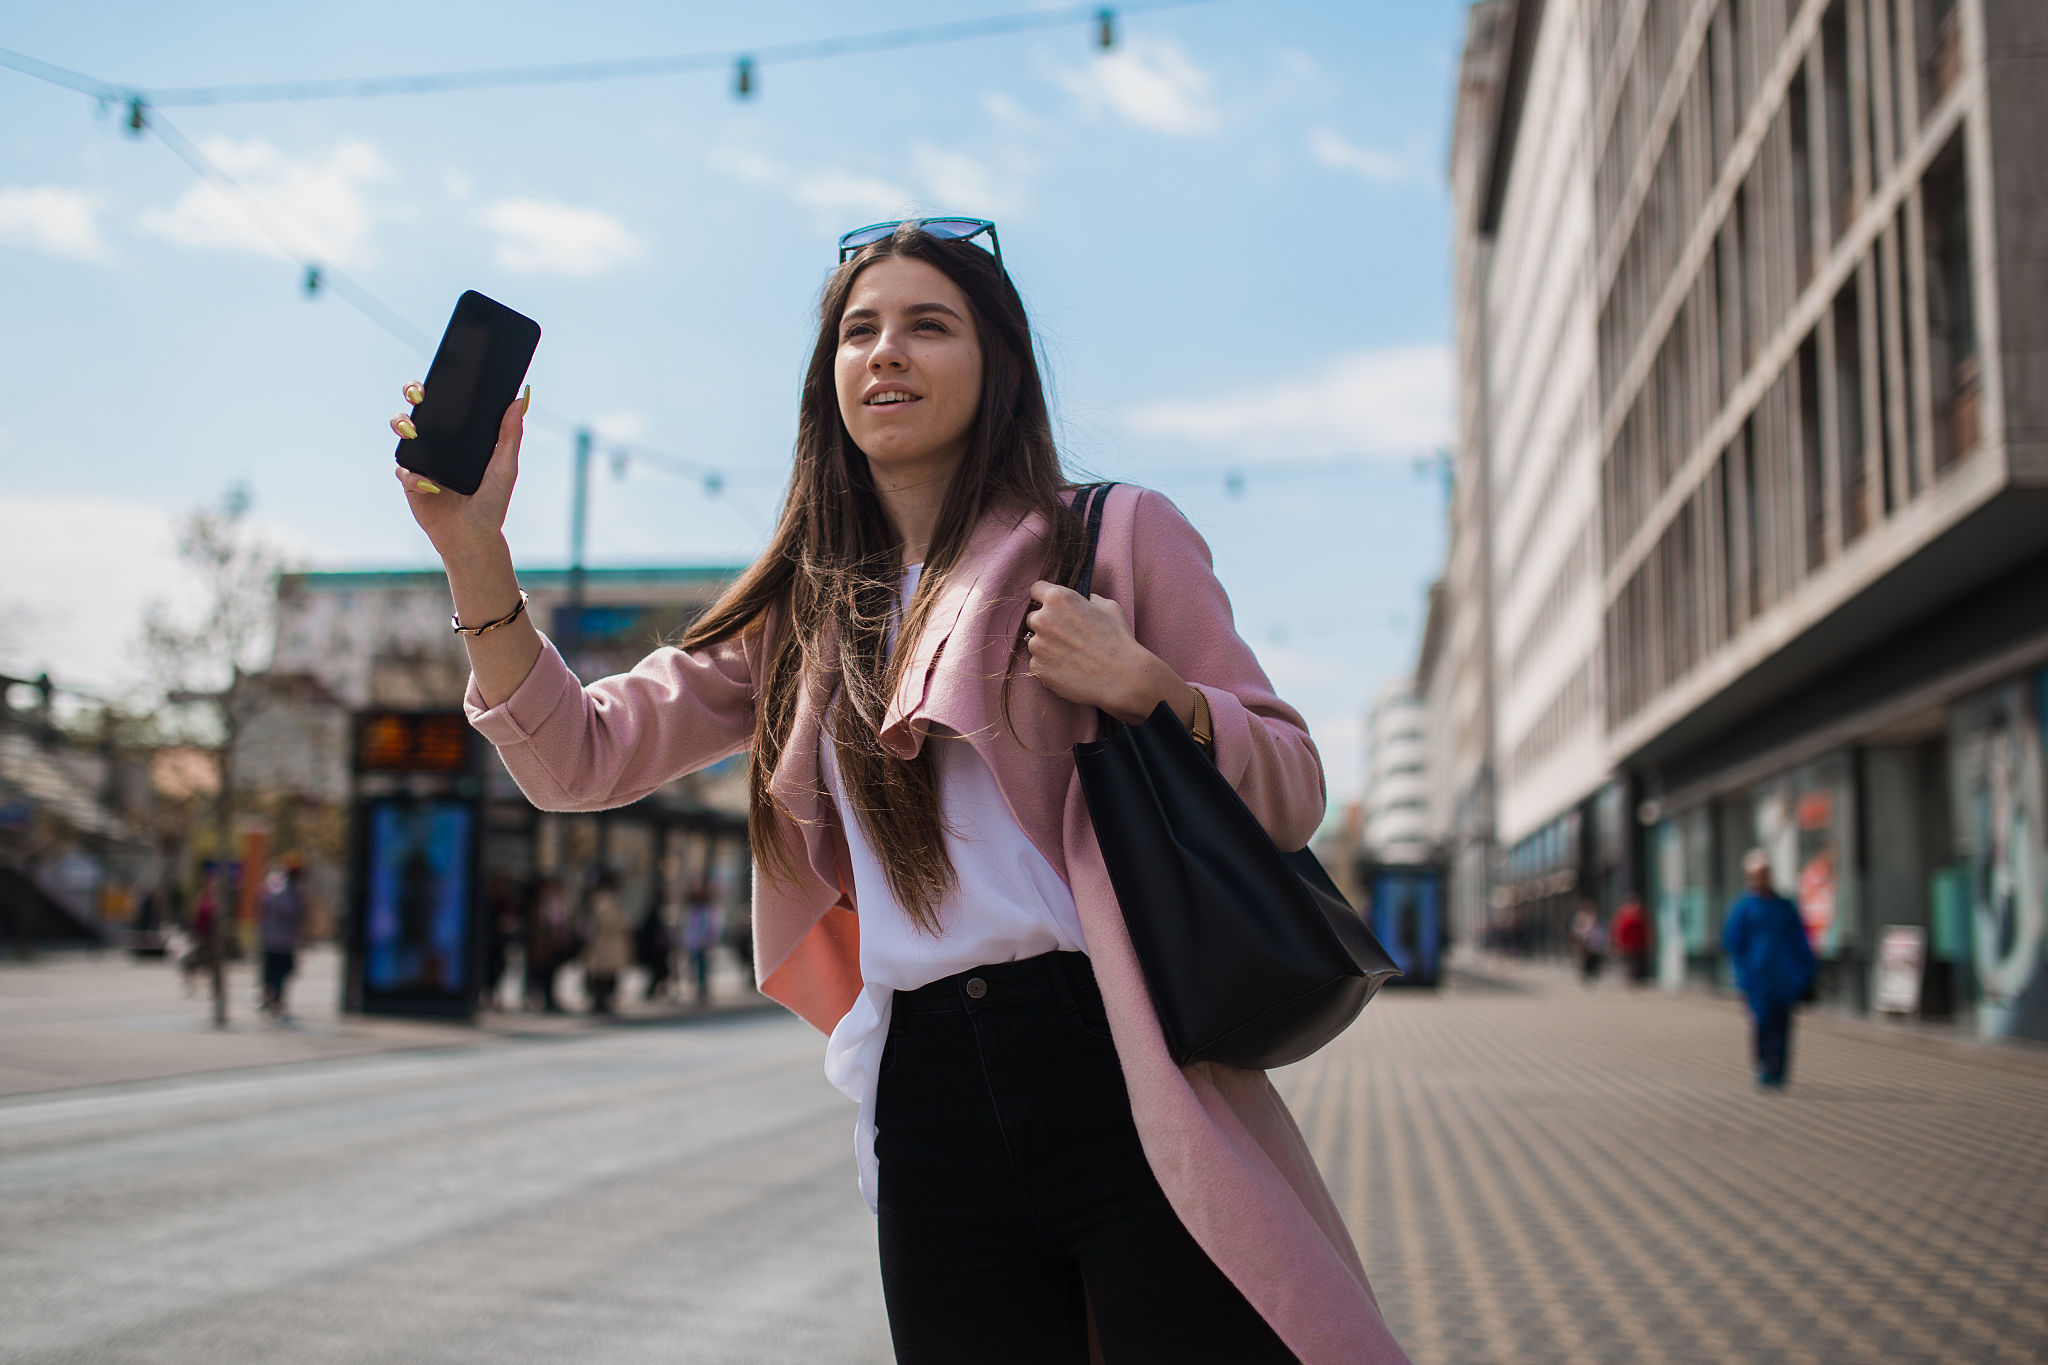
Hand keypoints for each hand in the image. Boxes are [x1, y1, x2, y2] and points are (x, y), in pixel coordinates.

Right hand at [390, 380, 529, 562]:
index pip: (446, 405)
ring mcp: (422, 461)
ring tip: (412, 431)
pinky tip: (429, 484)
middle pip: (419, 410)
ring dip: (402, 424)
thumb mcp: (505, 467)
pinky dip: (413, 474)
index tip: (437, 377)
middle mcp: (439, 444)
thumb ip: (510, 434)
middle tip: (418, 395)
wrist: (473, 537)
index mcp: (460, 437)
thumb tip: (520, 399)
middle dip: (412, 395)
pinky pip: (403, 469)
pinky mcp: (410, 482)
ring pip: (403, 433)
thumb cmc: (492, 502)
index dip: (438, 387)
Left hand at [1024, 581, 1194, 726]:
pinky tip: (1070, 669)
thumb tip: (1086, 599)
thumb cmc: (1118, 640)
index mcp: (1057, 599)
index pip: (1036, 590)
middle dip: (1047, 624)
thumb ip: (1090, 600)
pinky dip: (1050, 666)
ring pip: (1036, 642)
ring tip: (1073, 656)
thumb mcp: (1109, 608)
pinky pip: (1039, 663)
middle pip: (1034, 617)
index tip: (1053, 607)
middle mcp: (1042, 619)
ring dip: (1048, 647)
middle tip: (1068, 636)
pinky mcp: (1037, 668)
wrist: (1122, 677)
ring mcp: (1037, 645)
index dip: (1046, 598)